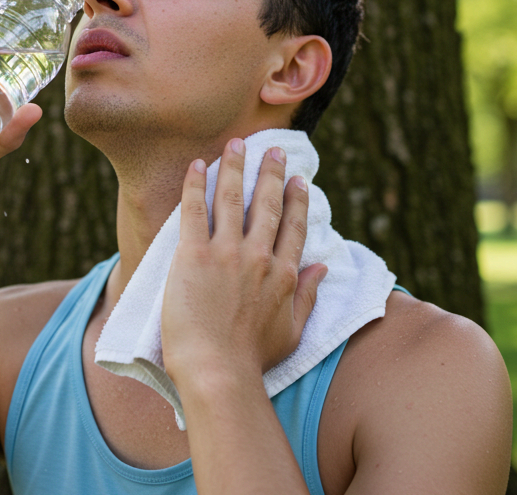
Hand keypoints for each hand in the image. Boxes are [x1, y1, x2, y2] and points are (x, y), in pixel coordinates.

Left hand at [160, 139, 326, 388]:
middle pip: (267, 205)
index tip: (298, 180)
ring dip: (235, 167)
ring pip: (231, 198)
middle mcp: (258, 257)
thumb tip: (323, 268)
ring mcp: (226, 253)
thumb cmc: (252, 360)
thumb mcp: (292, 332)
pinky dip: (195, 184)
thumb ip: (308, 297)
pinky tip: (198, 164)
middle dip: (271, 174)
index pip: (293, 227)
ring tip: (236, 145)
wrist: (218, 371)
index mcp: (283, 275)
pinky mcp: (193, 255)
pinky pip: (194, 210)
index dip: (296, 200)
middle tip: (273, 150)